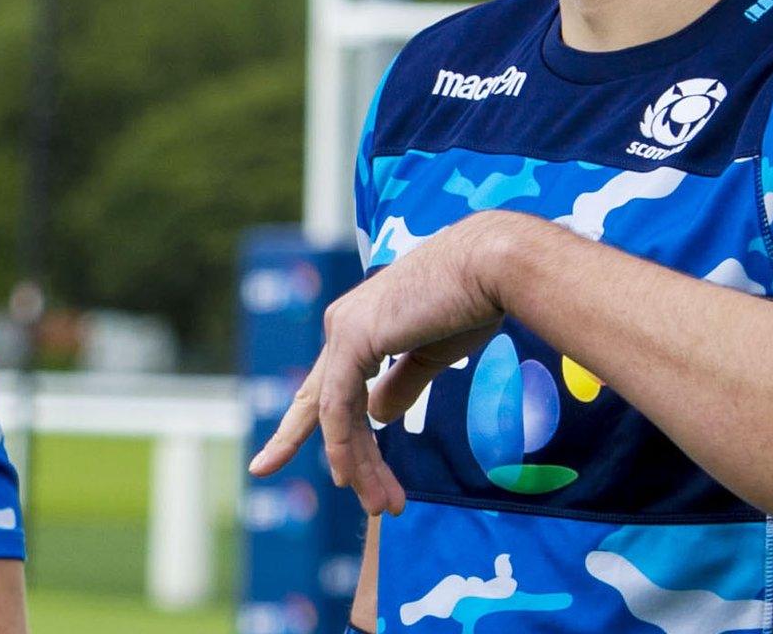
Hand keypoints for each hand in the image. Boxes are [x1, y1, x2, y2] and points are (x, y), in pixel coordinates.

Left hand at [247, 211, 516, 514]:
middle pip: (320, 401)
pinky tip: (350, 476)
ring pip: (334, 413)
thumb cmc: (472, 303)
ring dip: (355, 465)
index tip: (319, 459)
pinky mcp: (354, 339)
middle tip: (280, 475)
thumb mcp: (432, 355)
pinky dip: (345, 446)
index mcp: (361, 324)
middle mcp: (343, 325)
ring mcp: (344, 330)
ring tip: (381, 505)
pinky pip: (340, 407)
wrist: (492, 268)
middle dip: (308, 445)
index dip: (312, 420)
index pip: (331, 384)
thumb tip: (378, 417)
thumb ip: (401, 384)